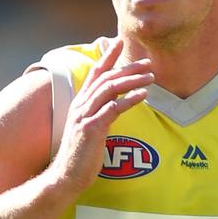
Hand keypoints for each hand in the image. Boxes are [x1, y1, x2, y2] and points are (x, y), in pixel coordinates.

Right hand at [49, 38, 153, 193]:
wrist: (66, 177)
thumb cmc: (82, 153)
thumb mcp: (90, 126)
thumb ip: (100, 111)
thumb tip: (115, 101)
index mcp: (80, 102)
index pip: (95, 73)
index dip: (108, 56)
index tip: (120, 42)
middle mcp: (80, 105)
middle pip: (106, 78)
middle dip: (128, 67)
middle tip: (148, 63)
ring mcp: (84, 116)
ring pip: (109, 89)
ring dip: (132, 80)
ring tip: (151, 77)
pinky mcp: (91, 129)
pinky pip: (112, 109)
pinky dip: (129, 100)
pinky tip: (142, 95)